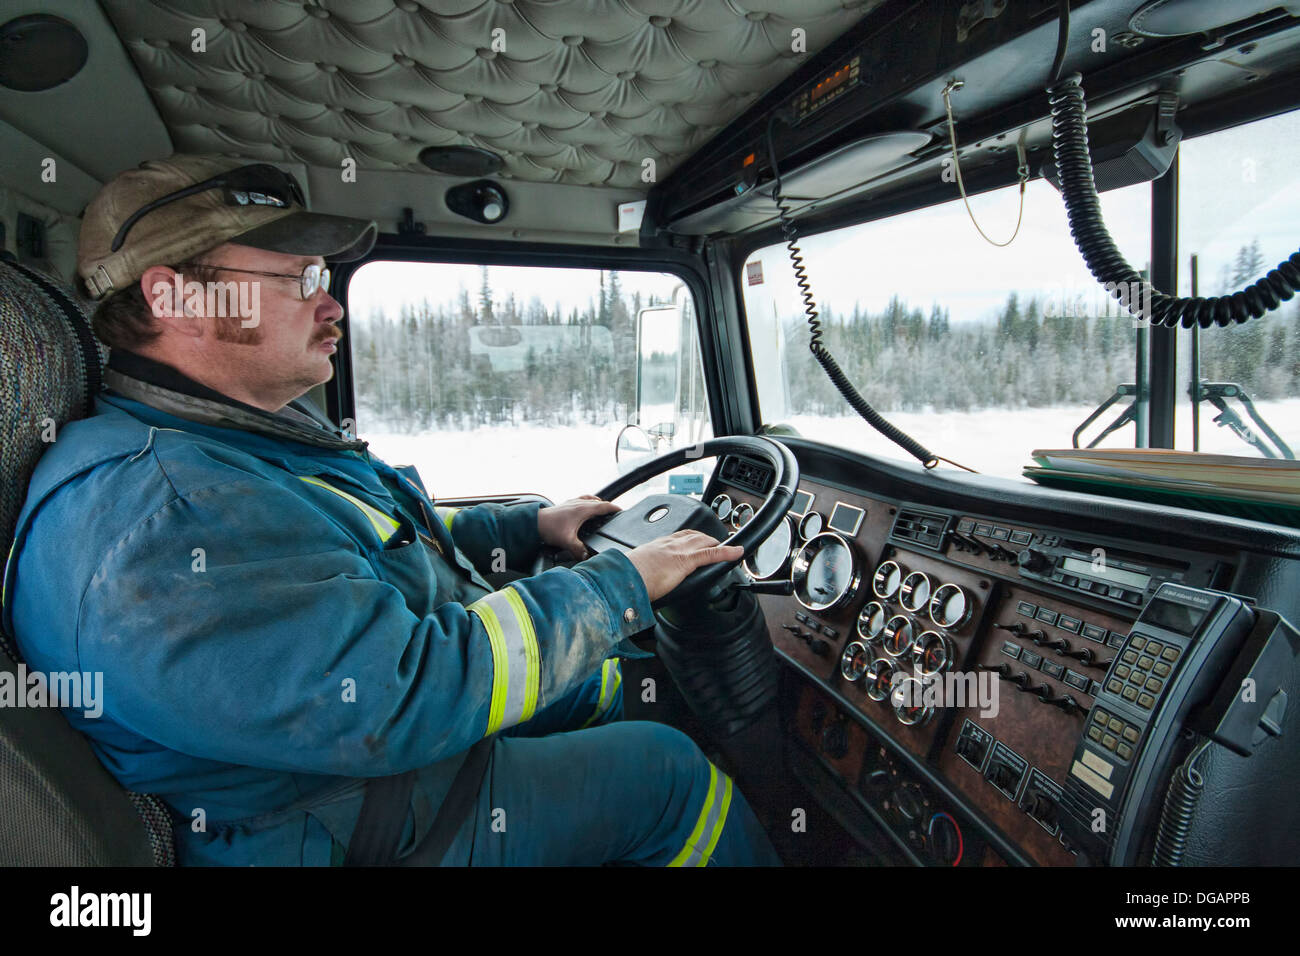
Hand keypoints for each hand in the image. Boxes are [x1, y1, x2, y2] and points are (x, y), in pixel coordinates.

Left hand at [537, 495, 620, 559]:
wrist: (534, 522)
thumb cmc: (549, 528)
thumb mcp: (567, 541)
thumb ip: (579, 550)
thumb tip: (587, 557)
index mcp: (583, 509)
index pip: (604, 506)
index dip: (614, 508)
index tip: (621, 511)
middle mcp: (579, 503)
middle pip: (599, 502)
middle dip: (608, 507)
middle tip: (614, 513)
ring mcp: (572, 502)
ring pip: (590, 500)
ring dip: (598, 503)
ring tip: (602, 509)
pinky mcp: (566, 504)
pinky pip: (581, 500)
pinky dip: (587, 502)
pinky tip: (584, 508)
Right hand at [622, 530, 743, 602]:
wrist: (623, 577)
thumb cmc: (625, 577)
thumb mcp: (635, 570)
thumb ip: (643, 572)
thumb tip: (643, 582)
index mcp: (657, 545)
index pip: (679, 535)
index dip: (692, 537)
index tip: (697, 539)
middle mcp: (669, 543)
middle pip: (694, 535)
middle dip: (708, 539)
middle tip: (718, 545)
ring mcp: (679, 551)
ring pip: (705, 542)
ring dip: (718, 545)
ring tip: (729, 550)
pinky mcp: (686, 561)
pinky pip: (711, 554)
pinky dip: (727, 553)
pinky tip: (737, 553)